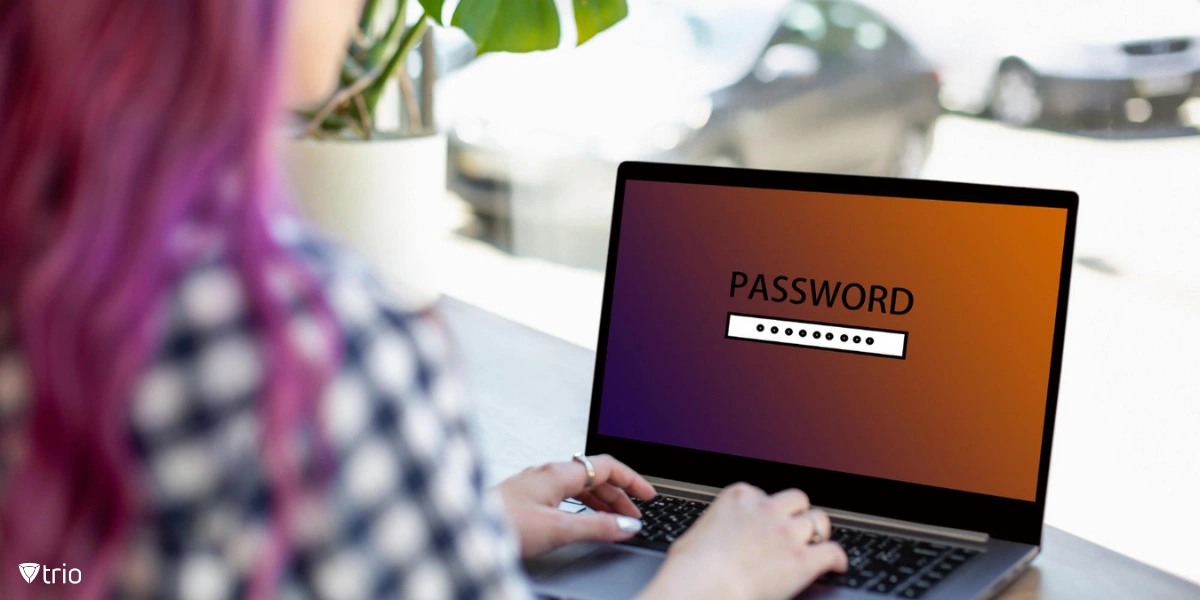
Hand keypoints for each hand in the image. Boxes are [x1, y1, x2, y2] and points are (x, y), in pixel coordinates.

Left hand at [495, 454, 656, 557]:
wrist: (464, 530)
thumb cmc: (501, 525)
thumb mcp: (558, 528)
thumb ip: (596, 526)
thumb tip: (626, 525)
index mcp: (557, 473)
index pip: (606, 466)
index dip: (631, 480)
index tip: (647, 495)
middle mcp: (546, 474)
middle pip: (593, 477)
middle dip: (618, 495)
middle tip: (634, 515)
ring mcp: (534, 485)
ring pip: (577, 487)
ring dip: (600, 501)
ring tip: (614, 520)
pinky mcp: (525, 498)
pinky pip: (563, 495)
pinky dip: (581, 506)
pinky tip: (582, 518)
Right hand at [639, 483, 847, 599]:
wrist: (701, 587)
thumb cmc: (690, 568)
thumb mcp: (695, 535)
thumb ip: (714, 528)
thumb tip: (713, 539)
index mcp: (739, 498)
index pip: (764, 495)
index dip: (767, 512)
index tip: (767, 524)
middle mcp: (766, 510)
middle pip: (797, 500)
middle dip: (797, 514)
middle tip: (795, 530)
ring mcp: (786, 533)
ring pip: (819, 521)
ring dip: (817, 535)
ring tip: (816, 545)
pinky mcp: (802, 560)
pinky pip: (833, 552)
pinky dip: (837, 559)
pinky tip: (836, 566)